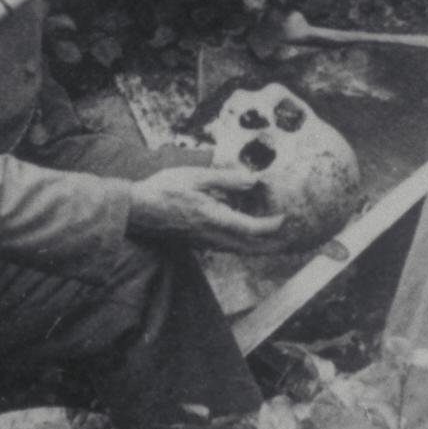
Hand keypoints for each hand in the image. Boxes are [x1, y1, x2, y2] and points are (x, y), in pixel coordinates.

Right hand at [128, 164, 290, 252]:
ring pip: (239, 251)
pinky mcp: (198, 243)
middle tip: (292, 242)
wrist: (136, 210)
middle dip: (272, 246)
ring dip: (259, 249)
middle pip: (250, 248)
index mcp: (213, 218)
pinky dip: (243, 246)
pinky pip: (227, 248)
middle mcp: (211, 236)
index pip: (251, 229)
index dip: (272, 226)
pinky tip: (247, 238)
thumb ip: (226, 179)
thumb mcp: (195, 176)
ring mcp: (204, 242)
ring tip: (275, 243)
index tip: (286, 219)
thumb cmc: (163, 189)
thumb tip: (253, 181)